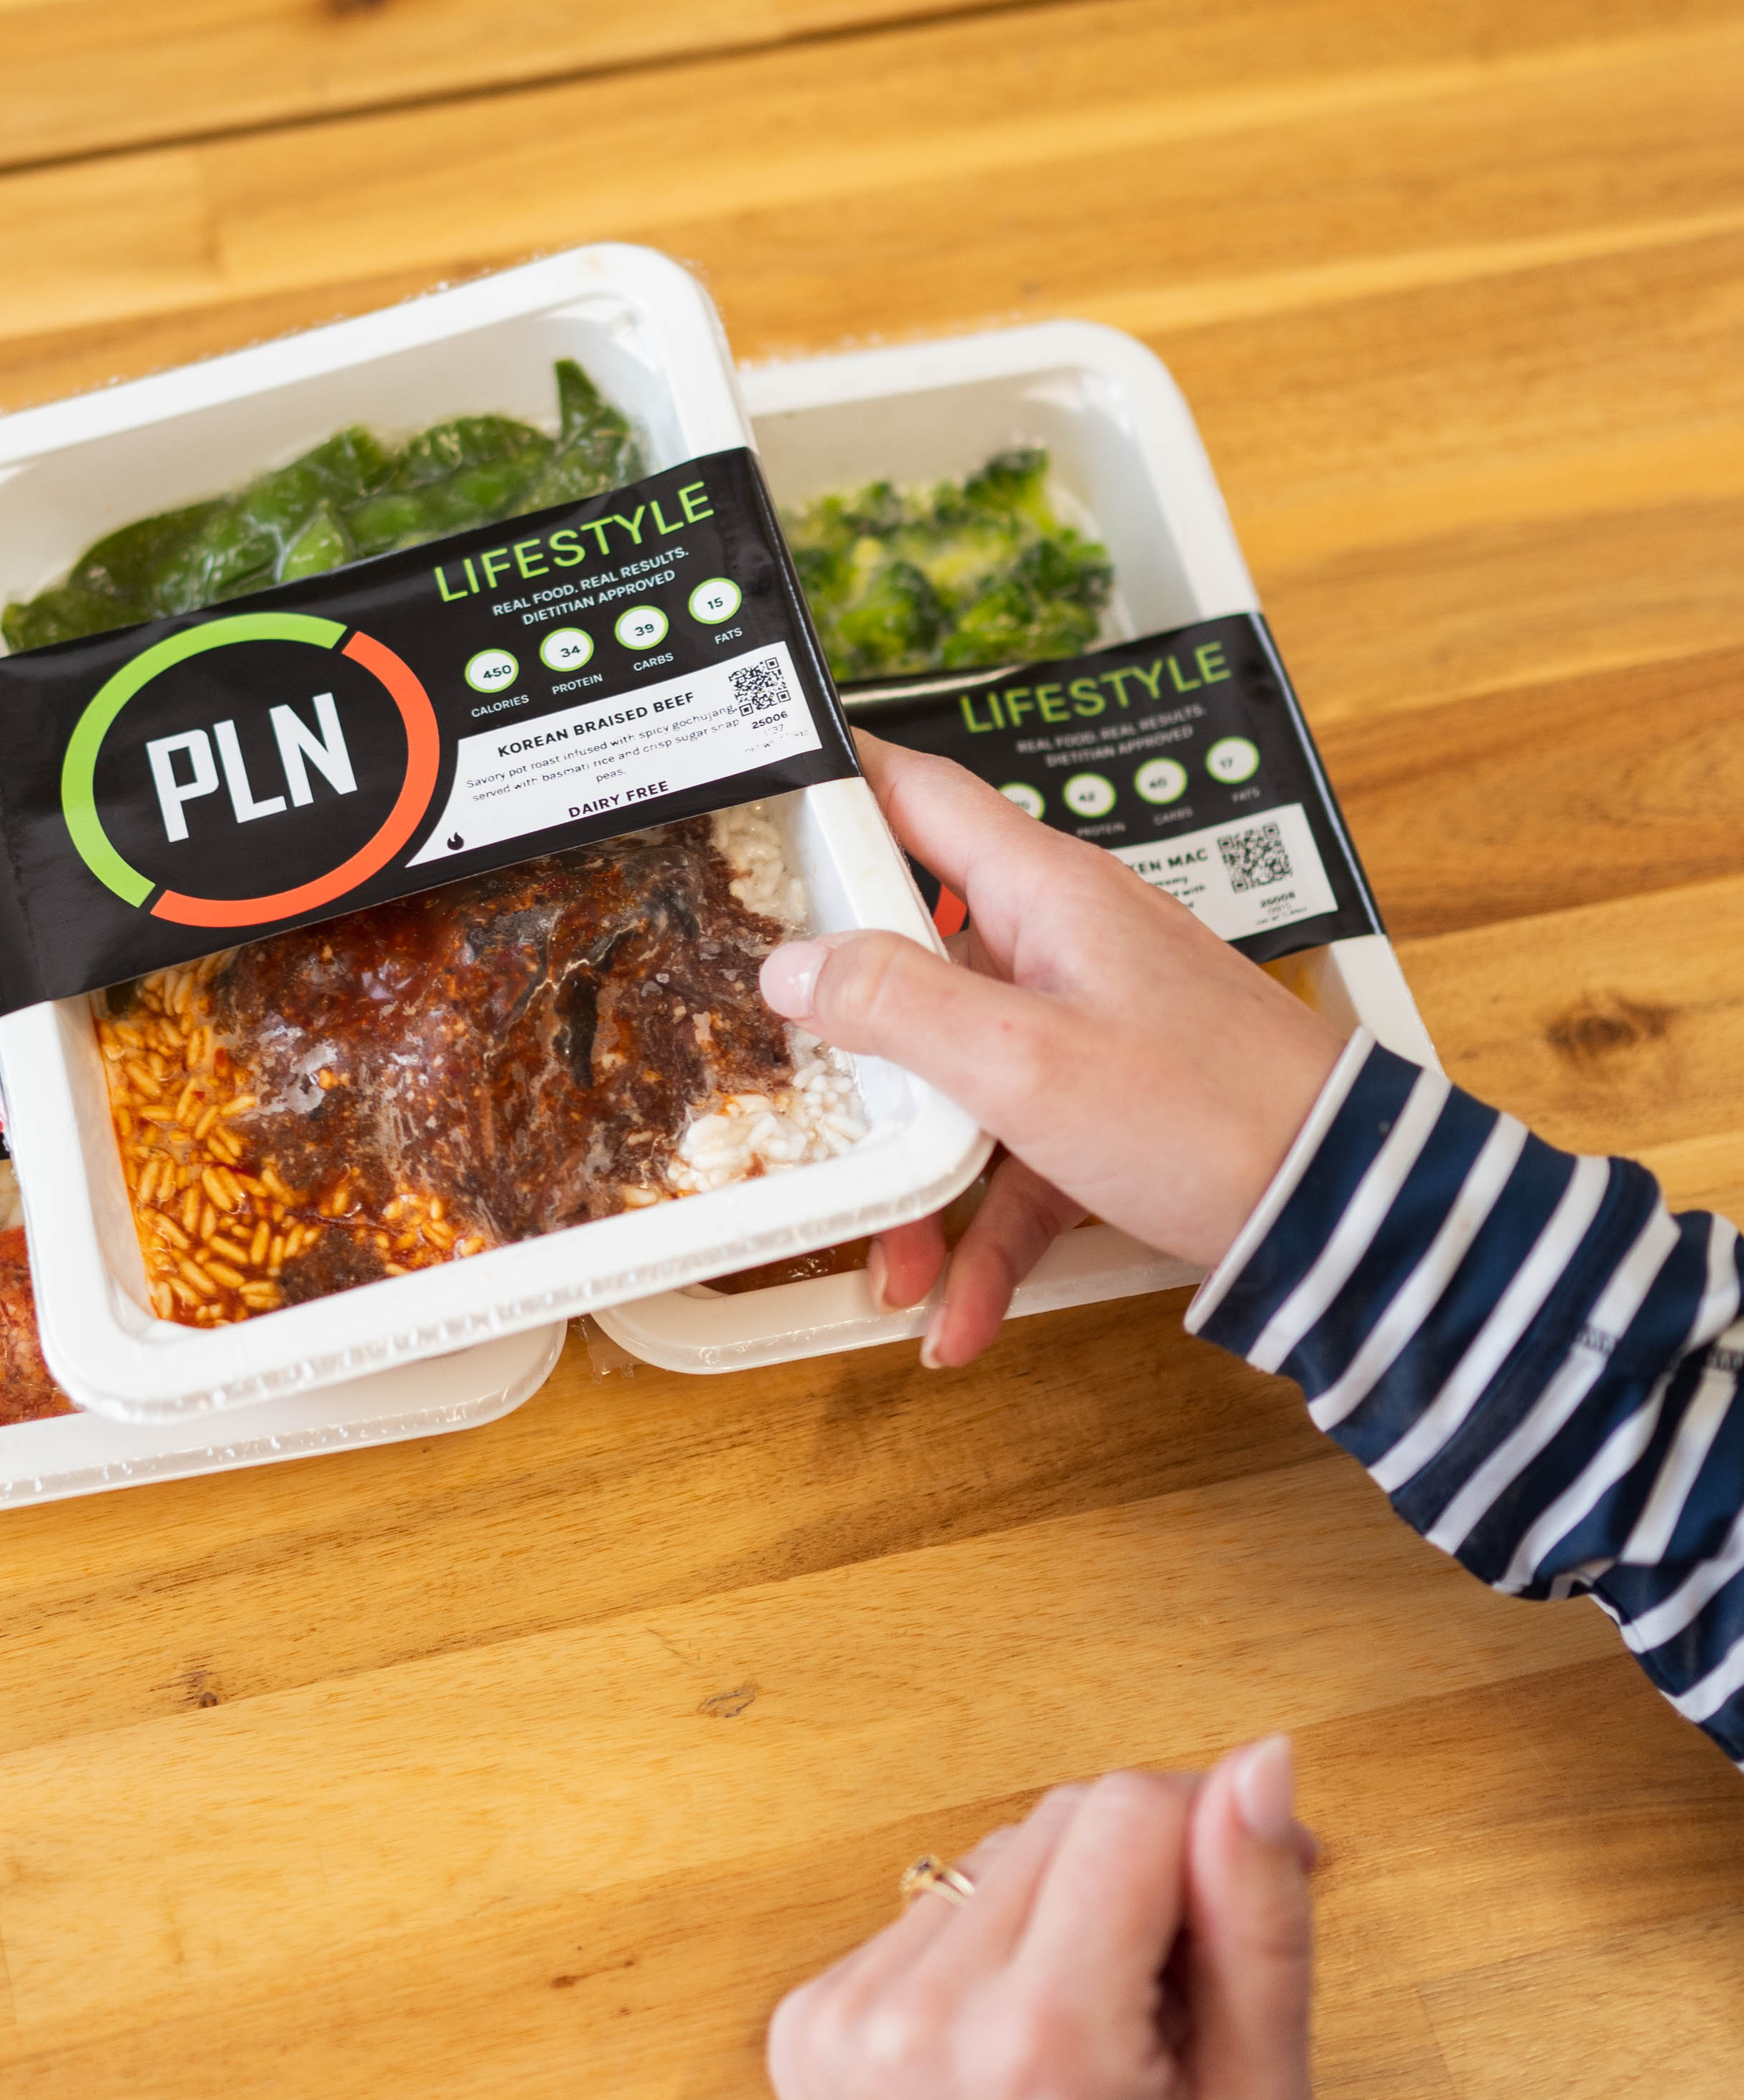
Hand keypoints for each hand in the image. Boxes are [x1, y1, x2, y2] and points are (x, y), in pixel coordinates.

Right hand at [764, 738, 1347, 1362]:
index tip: (752, 793)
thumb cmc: (1209, 1113)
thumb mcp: (1024, 1061)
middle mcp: (1063, 947)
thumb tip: (793, 965)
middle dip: (848, 1040)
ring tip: (892, 1270)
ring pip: (961, 1083)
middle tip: (771, 1066)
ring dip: (920, 1182)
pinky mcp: (1112, 1111)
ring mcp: (1088, 1029)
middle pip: (916, 960)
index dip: (836, 779)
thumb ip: (899, 1005)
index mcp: (1044, 894)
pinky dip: (987, 1239)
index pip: (919, 795)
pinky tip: (959, 1319)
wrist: (1346, 1213)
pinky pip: (1020, 1165)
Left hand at [766, 1747, 1315, 2099]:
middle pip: (1058, 1819)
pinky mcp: (802, 2027)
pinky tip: (1010, 2065)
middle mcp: (922, 2013)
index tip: (1247, 1902)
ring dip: (1056, 1917)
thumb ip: (1261, 1922)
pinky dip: (983, 1961)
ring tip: (1089, 2051)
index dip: (1209, 1832)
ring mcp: (843, 2018)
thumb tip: (1260, 1759)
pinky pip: (924, 1920)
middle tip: (1174, 2008)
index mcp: (1045, 2042)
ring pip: (991, 1859)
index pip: (1130, 1805)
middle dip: (1138, 1878)